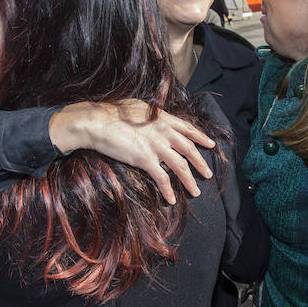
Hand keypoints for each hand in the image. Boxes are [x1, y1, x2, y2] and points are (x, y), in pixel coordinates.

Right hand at [49, 99, 215, 204]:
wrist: (97, 122)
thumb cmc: (112, 113)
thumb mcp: (138, 107)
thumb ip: (152, 115)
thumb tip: (157, 117)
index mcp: (162, 118)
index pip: (188, 128)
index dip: (201, 137)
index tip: (210, 145)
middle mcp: (163, 131)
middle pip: (189, 149)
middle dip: (200, 163)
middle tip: (207, 173)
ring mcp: (156, 146)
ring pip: (180, 166)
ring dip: (189, 180)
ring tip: (195, 191)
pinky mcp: (145, 159)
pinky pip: (162, 178)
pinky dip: (168, 190)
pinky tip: (171, 199)